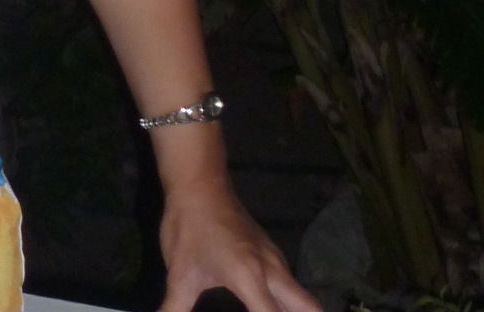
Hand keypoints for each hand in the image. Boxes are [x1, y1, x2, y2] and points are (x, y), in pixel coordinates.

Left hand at [159, 175, 320, 311]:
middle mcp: (272, 270)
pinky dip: (288, 303)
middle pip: (309, 307)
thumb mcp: (179, 274)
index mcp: (251, 278)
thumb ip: (174, 308)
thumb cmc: (188, 229)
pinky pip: (290, 283)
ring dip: (296, 311)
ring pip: (301, 295)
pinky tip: (269, 308)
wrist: (198, 183)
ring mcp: (275, 258)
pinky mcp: (271, 251)